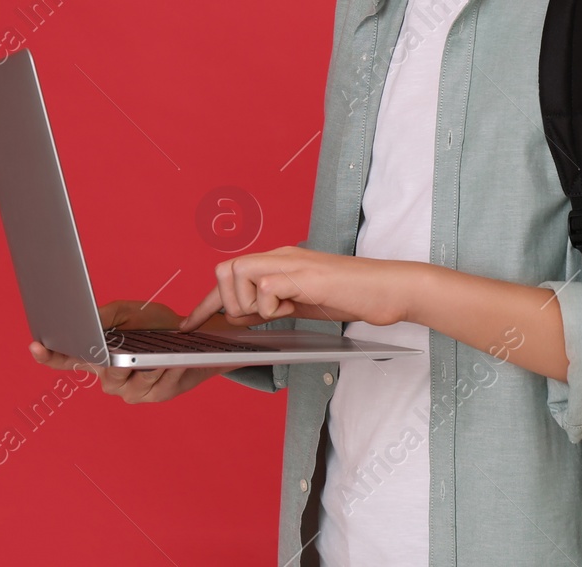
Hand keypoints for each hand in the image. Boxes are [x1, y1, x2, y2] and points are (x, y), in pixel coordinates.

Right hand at [26, 299, 258, 403]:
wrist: (192, 339)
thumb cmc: (154, 325)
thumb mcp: (128, 312)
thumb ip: (105, 316)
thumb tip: (89, 321)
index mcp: (97, 358)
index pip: (66, 359)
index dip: (48, 355)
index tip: (36, 345)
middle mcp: (109, 378)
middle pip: (106, 375)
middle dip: (117, 362)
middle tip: (124, 351)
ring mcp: (131, 391)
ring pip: (133, 382)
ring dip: (147, 366)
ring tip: (160, 353)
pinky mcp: (154, 396)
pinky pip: (158, 386)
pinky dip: (167, 372)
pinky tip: (174, 362)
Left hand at [176, 245, 420, 331]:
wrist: (389, 289)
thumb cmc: (352, 295)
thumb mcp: (302, 302)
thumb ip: (272, 304)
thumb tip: (241, 316)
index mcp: (279, 261)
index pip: (229, 276)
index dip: (206, 302)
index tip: (192, 324)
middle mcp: (281, 256)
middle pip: (225, 270)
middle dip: (230, 302)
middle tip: (258, 318)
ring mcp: (293, 263)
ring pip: (240, 274)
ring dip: (251, 304)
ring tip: (280, 311)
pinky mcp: (305, 275)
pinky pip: (266, 288)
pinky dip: (271, 306)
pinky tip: (293, 308)